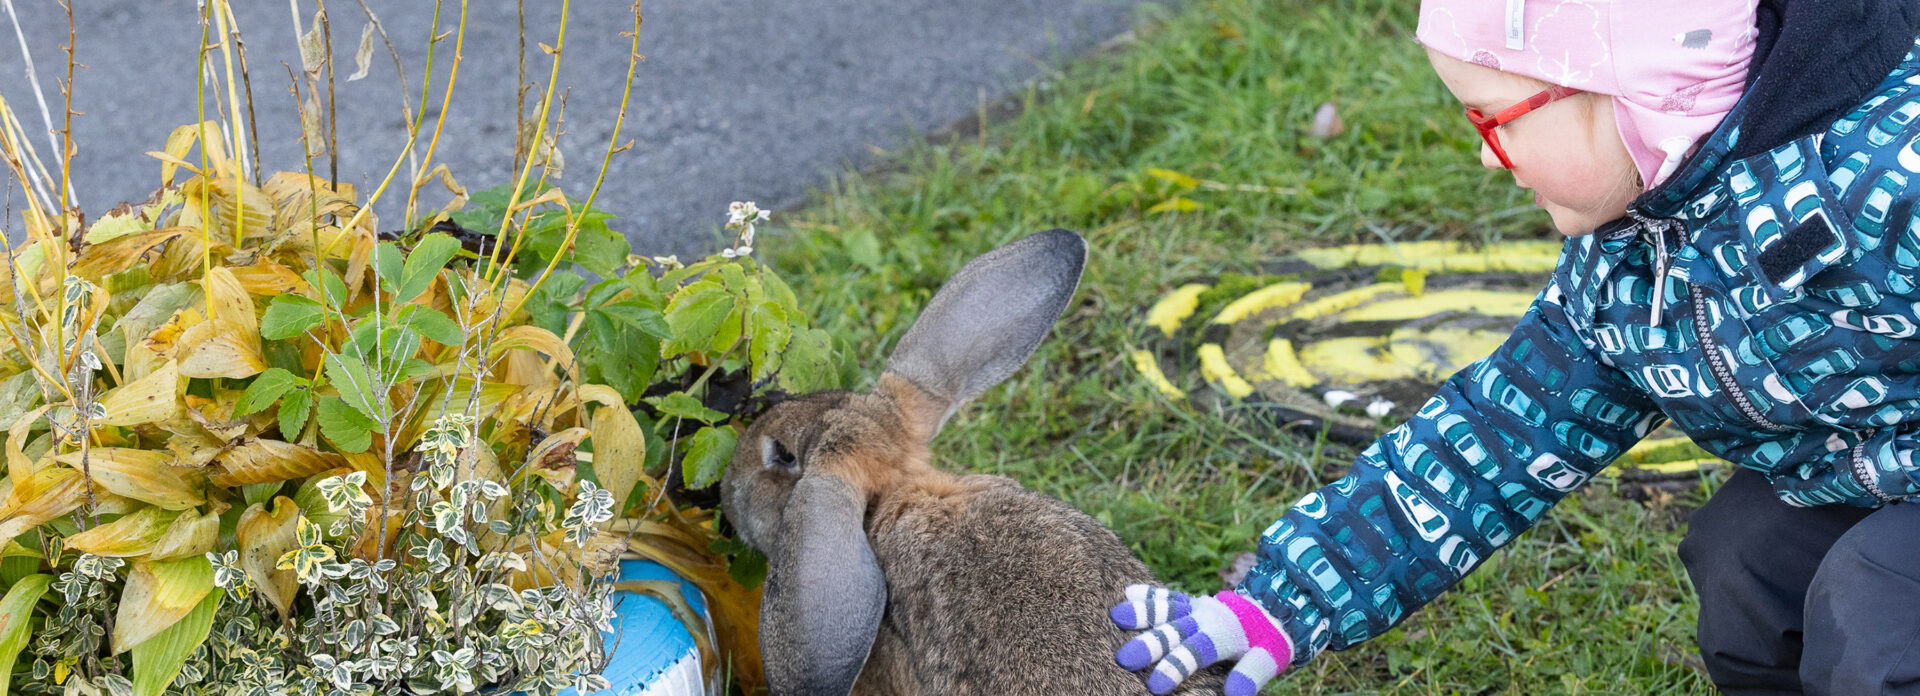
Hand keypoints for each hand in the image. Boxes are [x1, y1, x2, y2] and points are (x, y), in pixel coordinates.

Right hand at [1110, 584, 1291, 695]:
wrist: (1276, 605)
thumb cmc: (1268, 639)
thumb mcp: (1268, 659)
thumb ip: (1250, 674)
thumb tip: (1235, 694)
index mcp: (1223, 635)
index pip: (1196, 652)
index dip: (1177, 667)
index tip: (1156, 685)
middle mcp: (1205, 618)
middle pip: (1174, 632)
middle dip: (1150, 644)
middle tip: (1124, 658)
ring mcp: (1196, 608)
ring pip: (1166, 609)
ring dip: (1142, 613)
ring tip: (1116, 615)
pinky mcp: (1191, 602)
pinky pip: (1169, 597)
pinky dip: (1150, 594)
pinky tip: (1128, 592)